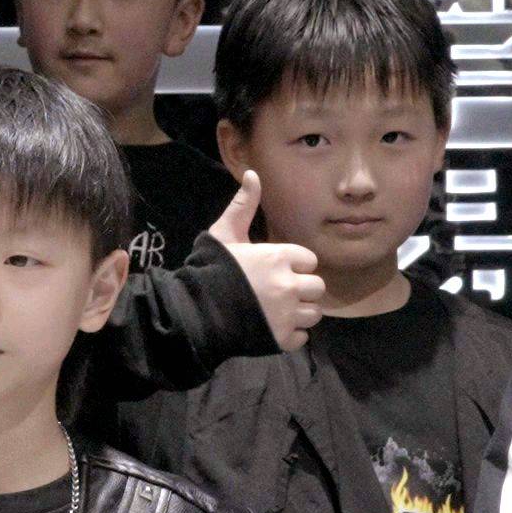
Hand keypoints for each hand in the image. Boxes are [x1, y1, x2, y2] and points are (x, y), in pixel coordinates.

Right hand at [206, 172, 327, 349]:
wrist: (194, 311)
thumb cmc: (210, 268)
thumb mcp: (224, 233)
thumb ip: (243, 206)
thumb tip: (253, 174)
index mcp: (279, 257)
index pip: (309, 260)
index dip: (295, 264)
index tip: (276, 269)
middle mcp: (289, 285)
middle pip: (317, 288)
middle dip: (302, 289)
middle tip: (281, 291)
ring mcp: (287, 314)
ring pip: (313, 314)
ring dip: (300, 312)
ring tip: (279, 310)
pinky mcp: (282, 339)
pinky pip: (302, 337)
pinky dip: (291, 334)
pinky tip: (273, 326)